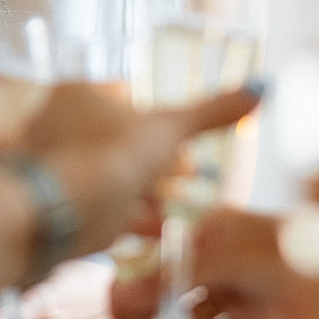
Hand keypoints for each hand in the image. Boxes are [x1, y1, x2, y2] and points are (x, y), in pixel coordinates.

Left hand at [23, 83, 262, 257]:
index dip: (159, 119)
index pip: (125, 98)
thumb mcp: (170, 129)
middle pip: (118, 141)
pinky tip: (158, 231)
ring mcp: (55, 170)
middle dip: (156, 162)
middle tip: (189, 176)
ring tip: (177, 208)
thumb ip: (212, 112)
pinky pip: (99, 209)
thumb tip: (263, 87)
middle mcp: (59, 126)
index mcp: (78, 94)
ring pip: (109, 178)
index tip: (184, 141)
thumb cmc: (109, 157)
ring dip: (145, 194)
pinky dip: (129, 218)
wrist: (56, 215)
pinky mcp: (55, 208)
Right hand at [106, 209, 318, 318]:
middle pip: (166, 291)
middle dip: (136, 317)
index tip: (101, 299)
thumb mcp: (221, 255)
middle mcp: (216, 259)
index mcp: (207, 228)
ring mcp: (233, 292)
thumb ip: (171, 276)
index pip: (156, 248)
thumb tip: (122, 293)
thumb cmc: (285, 247)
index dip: (128, 271)